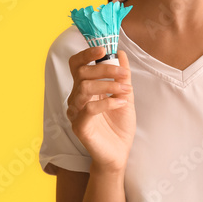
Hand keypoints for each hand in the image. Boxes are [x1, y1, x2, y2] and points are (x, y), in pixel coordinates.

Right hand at [66, 46, 136, 174]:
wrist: (119, 152)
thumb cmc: (119, 125)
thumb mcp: (125, 95)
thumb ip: (122, 76)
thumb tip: (121, 53)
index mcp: (85, 88)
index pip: (77, 66)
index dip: (87, 54)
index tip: (104, 49)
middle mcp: (77, 99)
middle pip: (82, 74)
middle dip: (106, 70)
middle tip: (124, 75)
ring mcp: (76, 113)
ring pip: (84, 88)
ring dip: (109, 85)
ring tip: (126, 90)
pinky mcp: (80, 126)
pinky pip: (89, 108)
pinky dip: (108, 102)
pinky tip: (122, 103)